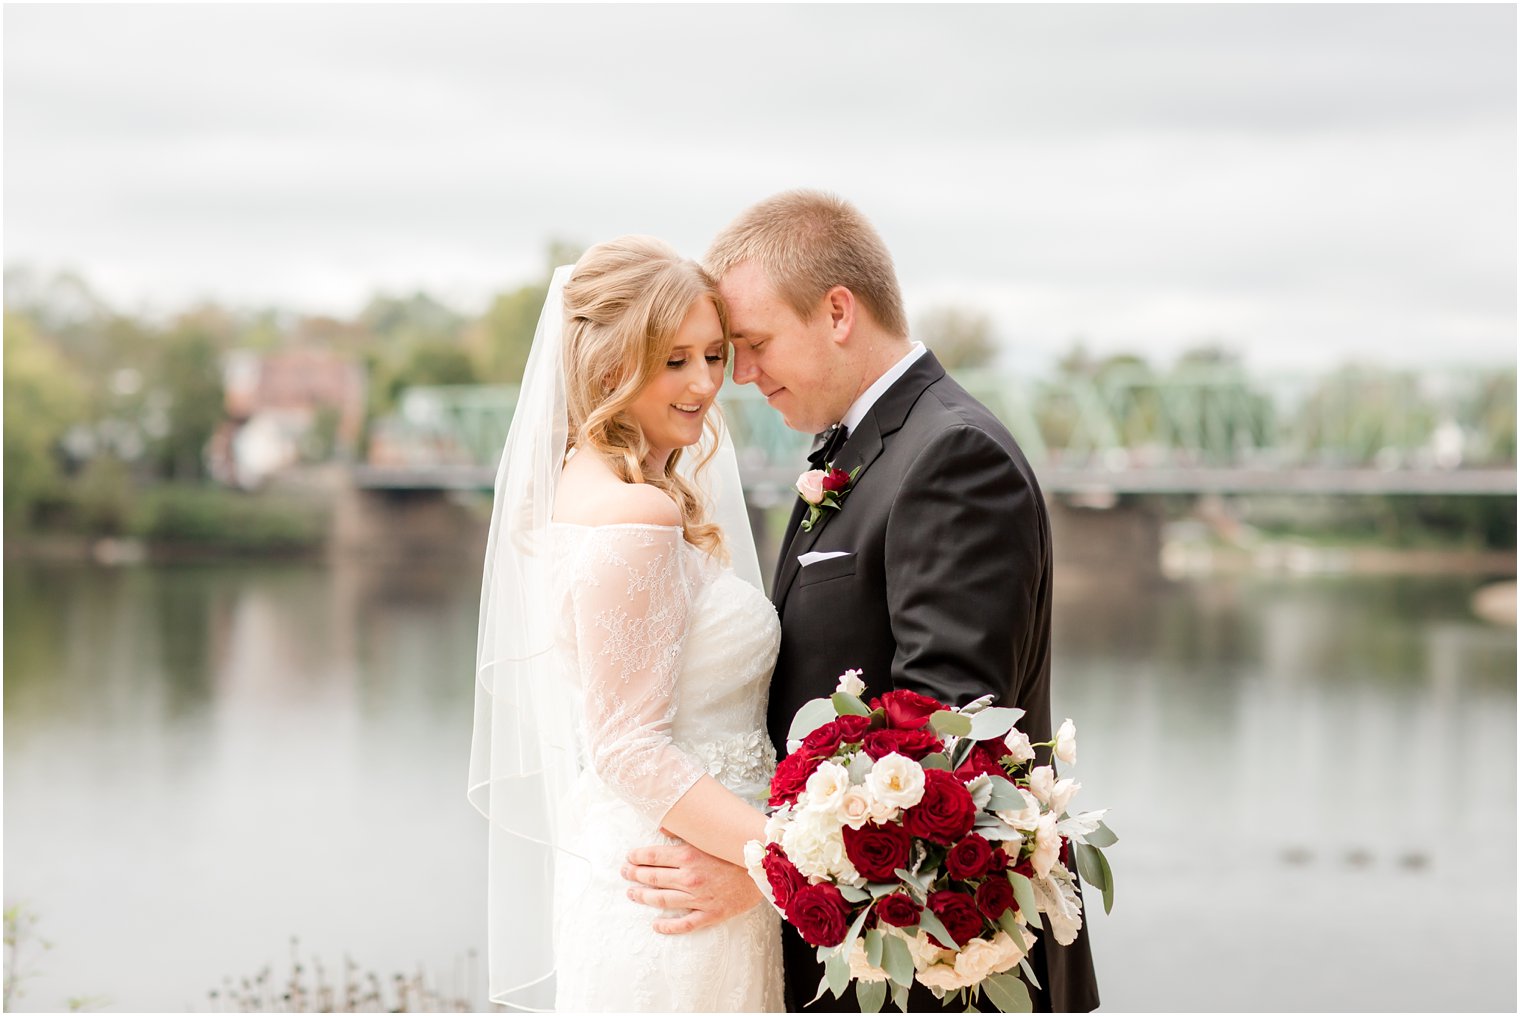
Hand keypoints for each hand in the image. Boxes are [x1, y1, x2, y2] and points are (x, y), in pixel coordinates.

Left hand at [622, 841, 762, 934]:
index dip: (637, 857)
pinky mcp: (710, 914)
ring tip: (632, 894)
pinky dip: (668, 926)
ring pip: (662, 900)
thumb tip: (662, 824)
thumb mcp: (709, 835)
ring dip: (643, 897)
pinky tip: (656, 925)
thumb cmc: (736, 850)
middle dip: (635, 875)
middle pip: (653, 878)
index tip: (628, 857)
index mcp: (688, 855)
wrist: (764, 870)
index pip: (653, 857)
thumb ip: (684, 831)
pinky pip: (684, 923)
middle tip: (624, 873)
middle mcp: (689, 877)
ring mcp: (699, 898)